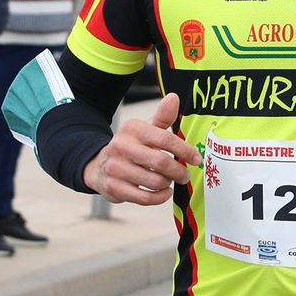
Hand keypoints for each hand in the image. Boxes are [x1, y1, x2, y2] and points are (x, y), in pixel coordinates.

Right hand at [82, 92, 201, 205]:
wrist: (99, 166)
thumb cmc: (131, 147)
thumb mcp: (144, 130)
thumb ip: (162, 117)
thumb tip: (174, 97)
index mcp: (132, 129)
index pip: (165, 139)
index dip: (184, 150)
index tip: (196, 159)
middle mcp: (122, 147)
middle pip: (161, 162)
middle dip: (179, 171)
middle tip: (185, 175)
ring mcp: (116, 168)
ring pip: (155, 181)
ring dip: (168, 183)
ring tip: (169, 181)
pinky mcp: (114, 188)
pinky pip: (145, 198)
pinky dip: (160, 197)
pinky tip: (163, 192)